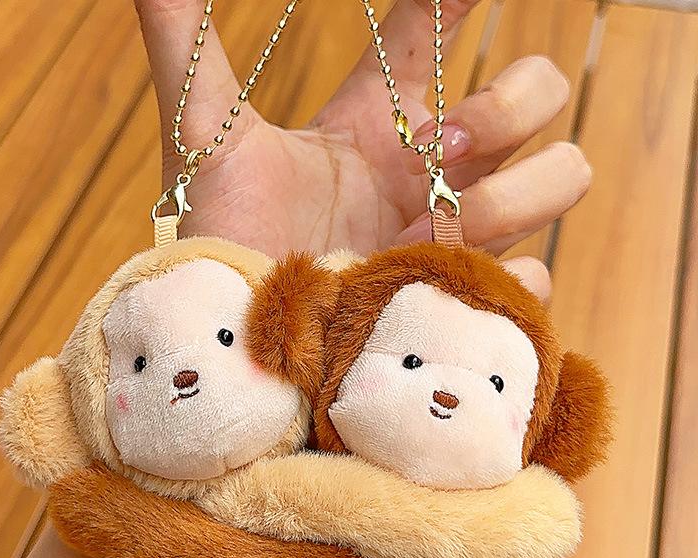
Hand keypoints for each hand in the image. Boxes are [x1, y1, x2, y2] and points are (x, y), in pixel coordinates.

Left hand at [137, 0, 590, 300]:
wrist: (235, 336)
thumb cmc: (222, 237)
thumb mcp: (205, 137)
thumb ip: (185, 45)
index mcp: (377, 119)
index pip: (443, 23)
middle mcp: (428, 169)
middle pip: (541, 92)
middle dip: (508, 104)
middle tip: (436, 148)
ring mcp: (452, 235)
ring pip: (562, 175)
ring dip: (510, 194)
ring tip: (429, 228)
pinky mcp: (460, 299)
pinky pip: (536, 281)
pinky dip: (510, 279)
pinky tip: (441, 280)